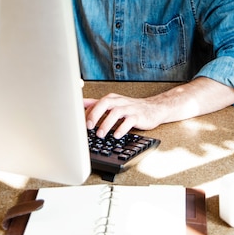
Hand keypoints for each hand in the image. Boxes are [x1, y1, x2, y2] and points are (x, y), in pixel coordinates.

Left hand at [84, 78, 233, 138]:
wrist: (154, 109)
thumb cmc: (131, 109)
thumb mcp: (113, 104)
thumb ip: (96, 104)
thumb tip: (79, 103)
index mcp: (112, 99)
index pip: (96, 103)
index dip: (87, 113)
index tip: (80, 124)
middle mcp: (119, 101)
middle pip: (105, 104)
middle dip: (95, 115)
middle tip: (89, 127)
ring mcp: (129, 108)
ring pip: (116, 113)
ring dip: (107, 124)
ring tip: (101, 134)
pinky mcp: (138, 116)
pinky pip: (128, 121)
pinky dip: (121, 129)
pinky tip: (116, 135)